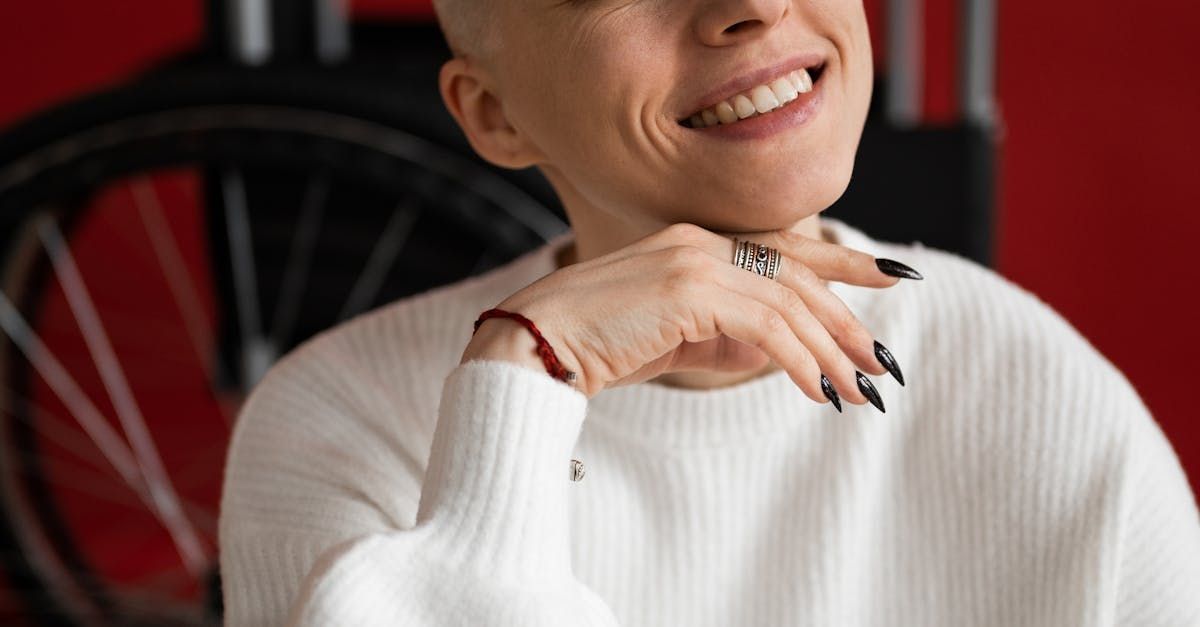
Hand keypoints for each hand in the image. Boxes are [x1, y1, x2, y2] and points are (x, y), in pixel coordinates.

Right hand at [463, 222, 913, 405]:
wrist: (535, 346)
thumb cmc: (595, 346)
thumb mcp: (673, 338)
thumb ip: (722, 336)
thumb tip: (776, 355)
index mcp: (694, 243)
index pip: (785, 248)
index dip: (844, 261)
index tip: (893, 275)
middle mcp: (699, 242)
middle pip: (798, 275)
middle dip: (849, 321)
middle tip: (881, 366)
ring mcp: (693, 260)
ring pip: (789, 303)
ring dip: (831, 352)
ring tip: (857, 392)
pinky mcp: (688, 291)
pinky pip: (765, 328)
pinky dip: (798, 362)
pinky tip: (815, 393)